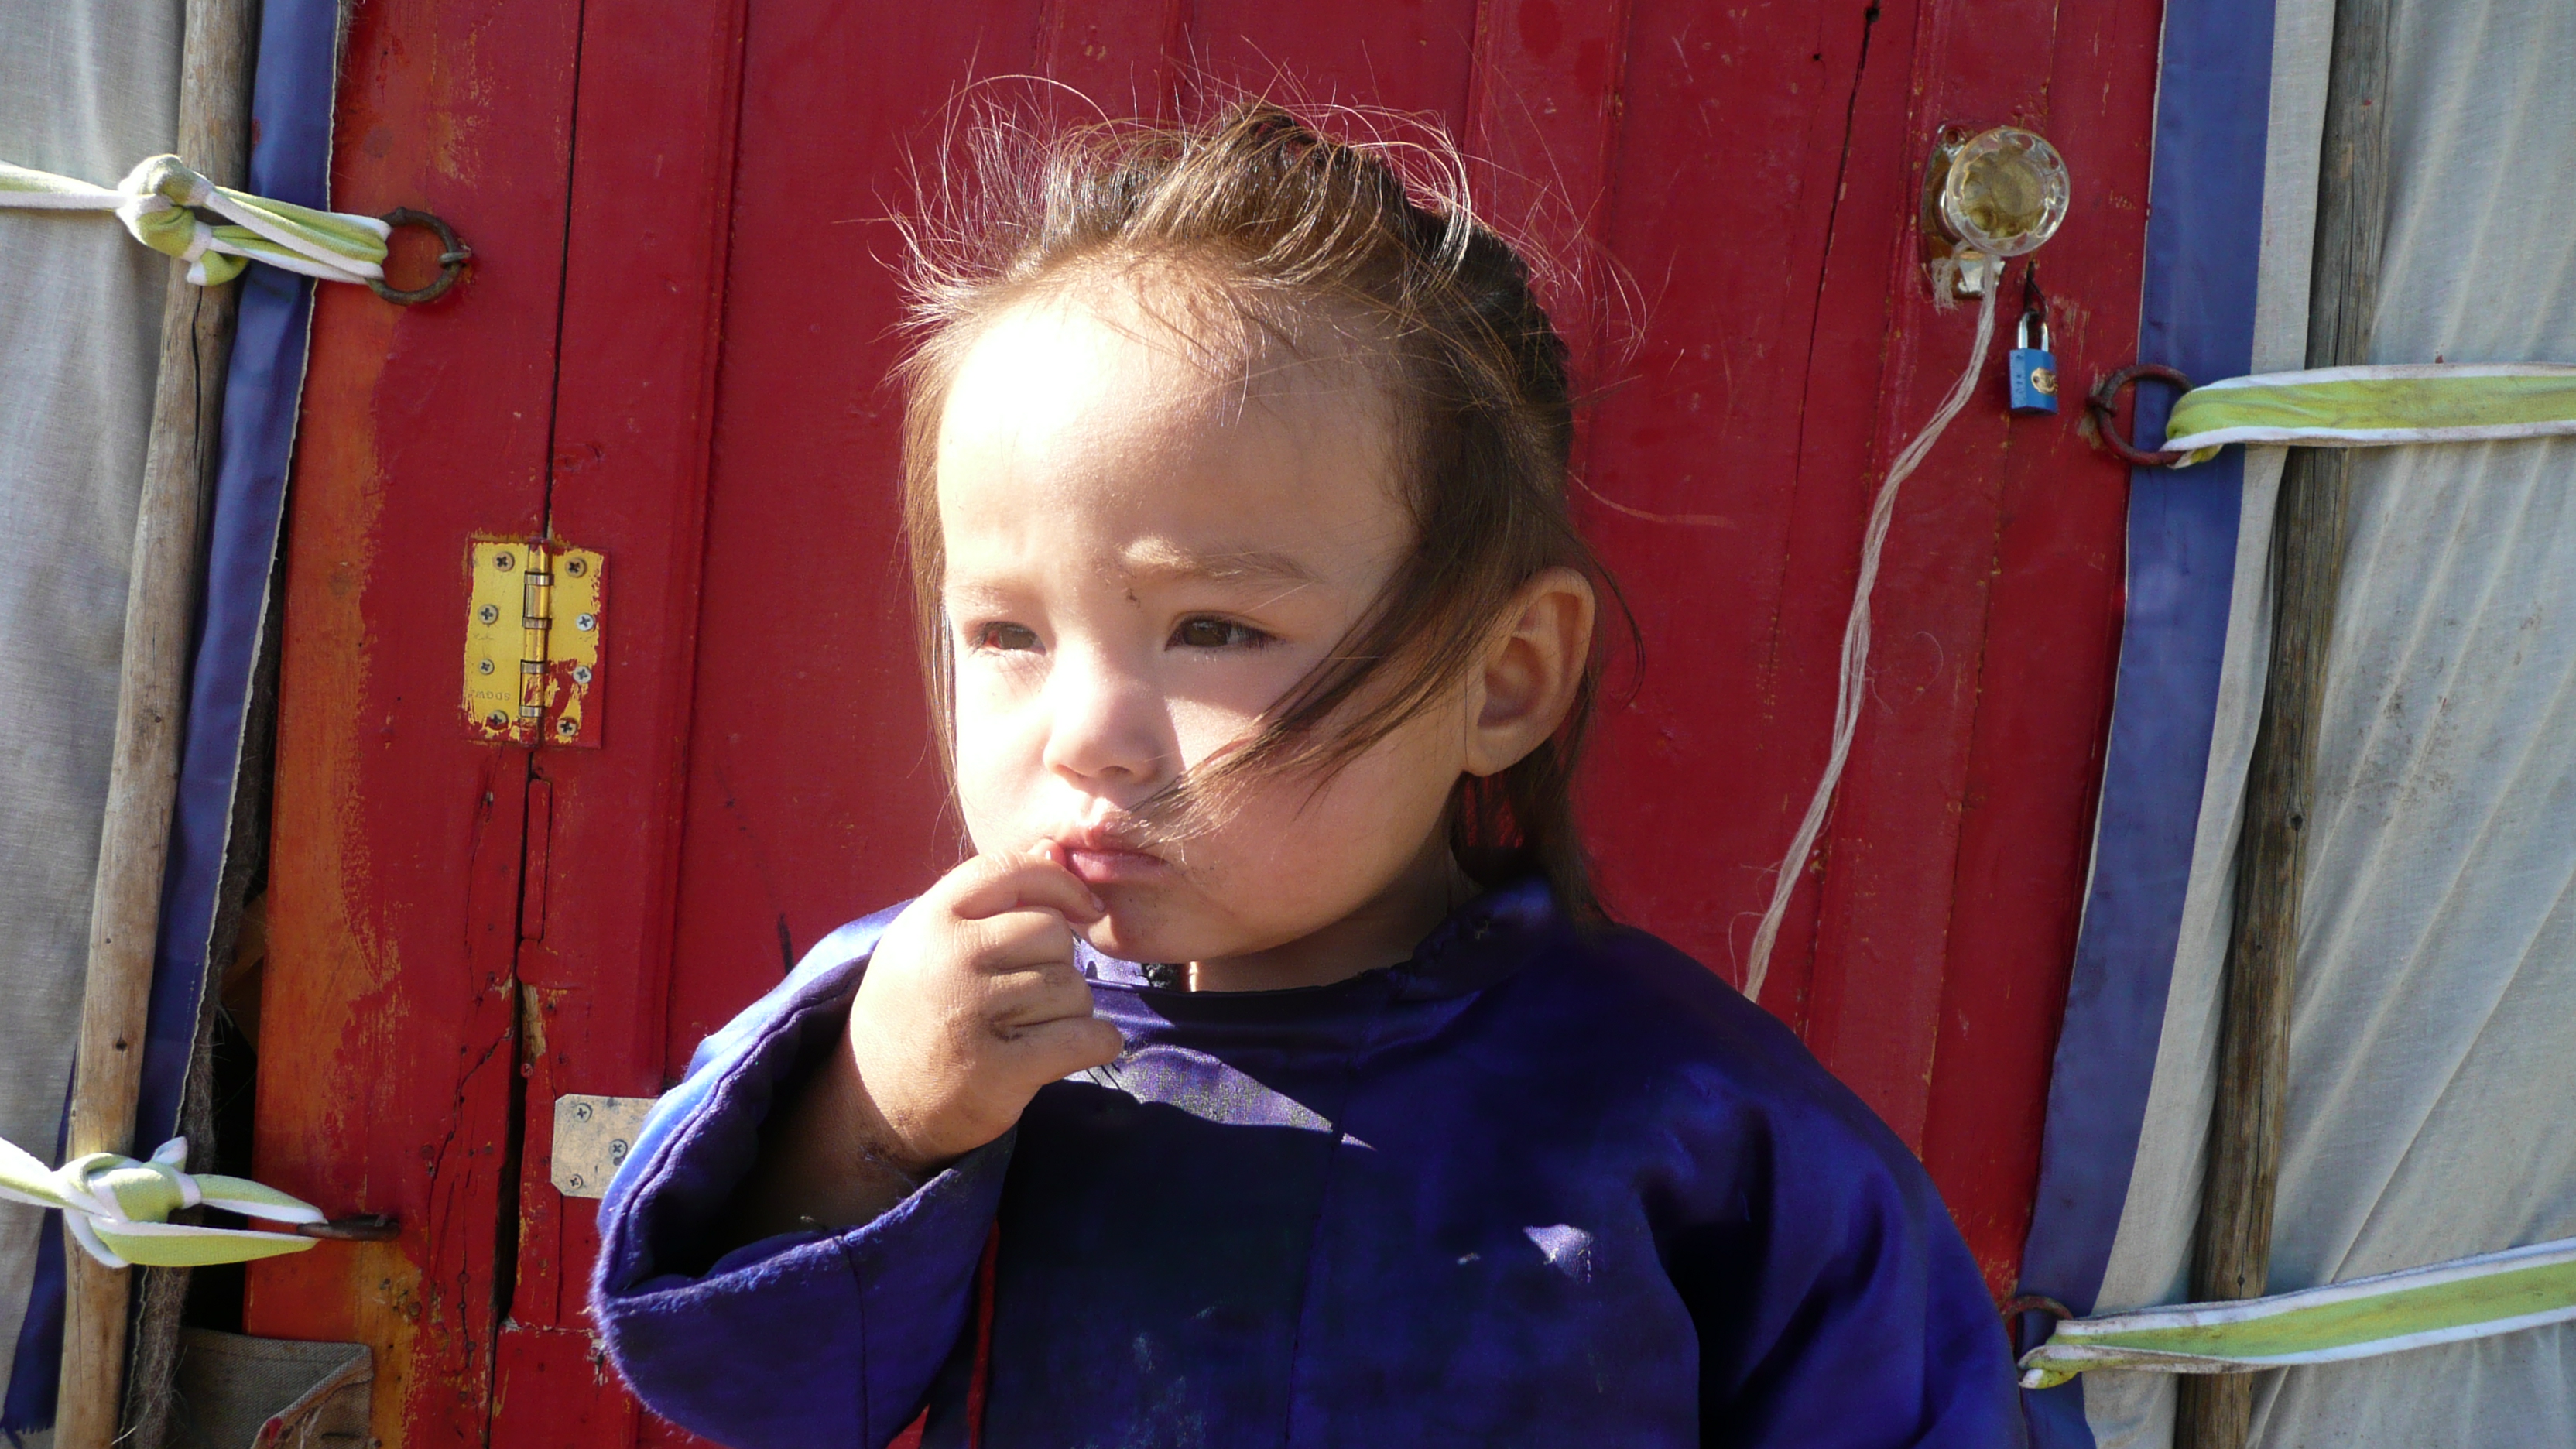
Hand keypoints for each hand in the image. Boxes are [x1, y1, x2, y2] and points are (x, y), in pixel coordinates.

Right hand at [844, 845, 1124, 1174]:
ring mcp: (971, 1013)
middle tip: (1032, 995)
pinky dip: (1097, 1043)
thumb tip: (1054, 849)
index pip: (1011, 870)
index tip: (1085, 907)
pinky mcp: (999, 1069)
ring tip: (1033, 1028)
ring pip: (1072, 988)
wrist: (872, 1110)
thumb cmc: (914, 1013)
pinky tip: (1080, 1047)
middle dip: (1058, 963)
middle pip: (1052, 932)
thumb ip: (989, 900)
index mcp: (929, 920)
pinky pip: (1084, 1037)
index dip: (1060, 883)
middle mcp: (947, 958)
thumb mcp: (930, 944)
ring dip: (1071, 1010)